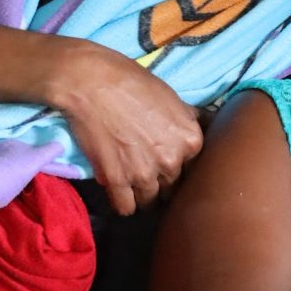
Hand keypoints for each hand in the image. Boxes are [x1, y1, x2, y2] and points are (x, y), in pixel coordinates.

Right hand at [47, 40, 203, 214]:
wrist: (91, 83)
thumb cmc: (132, 81)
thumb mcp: (171, 97)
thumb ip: (187, 120)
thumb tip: (200, 127)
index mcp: (190, 140)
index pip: (194, 169)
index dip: (180, 168)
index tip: (167, 166)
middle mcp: (172, 161)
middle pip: (173, 188)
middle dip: (162, 183)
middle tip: (149, 174)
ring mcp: (144, 174)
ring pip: (150, 202)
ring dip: (143, 196)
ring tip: (133, 185)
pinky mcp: (117, 181)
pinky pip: (126, 208)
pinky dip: (123, 203)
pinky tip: (120, 193)